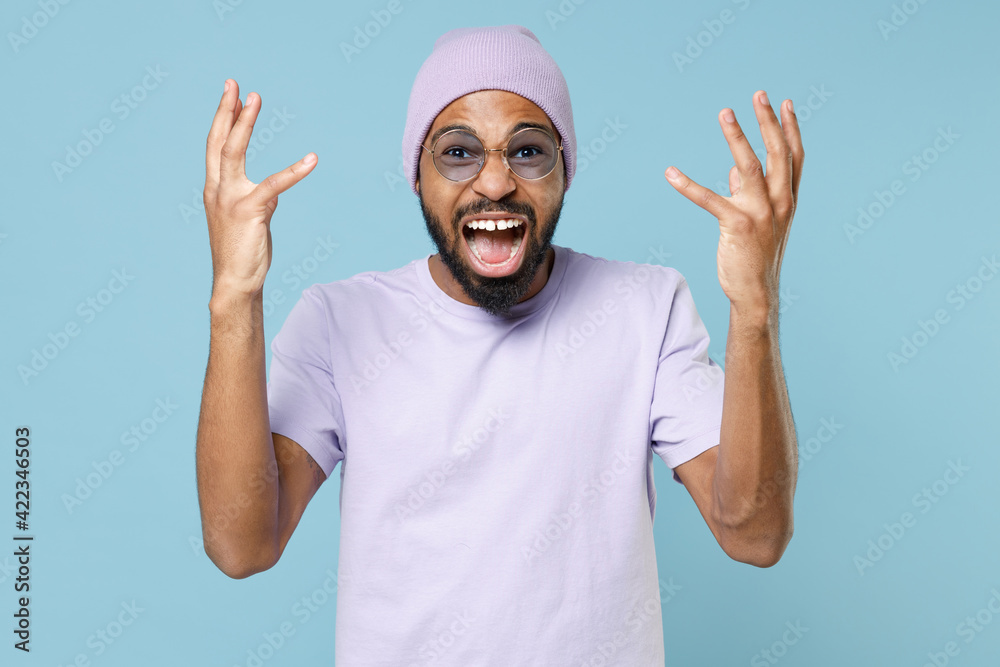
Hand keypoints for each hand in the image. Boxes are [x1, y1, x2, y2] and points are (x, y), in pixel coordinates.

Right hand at [204, 79, 316, 299]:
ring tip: (255, 99)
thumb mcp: (248, 220)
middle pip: (218, 142)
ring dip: (245, 123)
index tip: (231, 97)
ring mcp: (230, 199)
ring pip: (233, 152)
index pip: (215, 147)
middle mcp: (217, 190)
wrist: (235, 283)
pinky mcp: (250, 211)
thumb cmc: (242, 253)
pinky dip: (295, 171)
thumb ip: (257, 200)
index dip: (223, 121)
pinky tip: (312, 160)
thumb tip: (271, 193)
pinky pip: (274, 185)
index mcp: (215, 190)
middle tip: (234, 84)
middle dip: (226, 111)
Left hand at [664, 90, 802, 321]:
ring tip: (725, 112)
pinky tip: (671, 173)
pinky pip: (710, 200)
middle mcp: (780, 203)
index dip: (790, 129)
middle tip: (758, 94)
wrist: (757, 293)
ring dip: (736, 136)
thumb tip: (734, 170)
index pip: (794, 157)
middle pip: (778, 153)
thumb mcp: (758, 221)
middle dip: (768, 122)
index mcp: (787, 200)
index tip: (784, 103)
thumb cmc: (755, 256)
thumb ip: (749, 192)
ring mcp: (761, 213)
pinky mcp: (737, 226)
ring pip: (750, 166)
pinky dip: (688, 185)